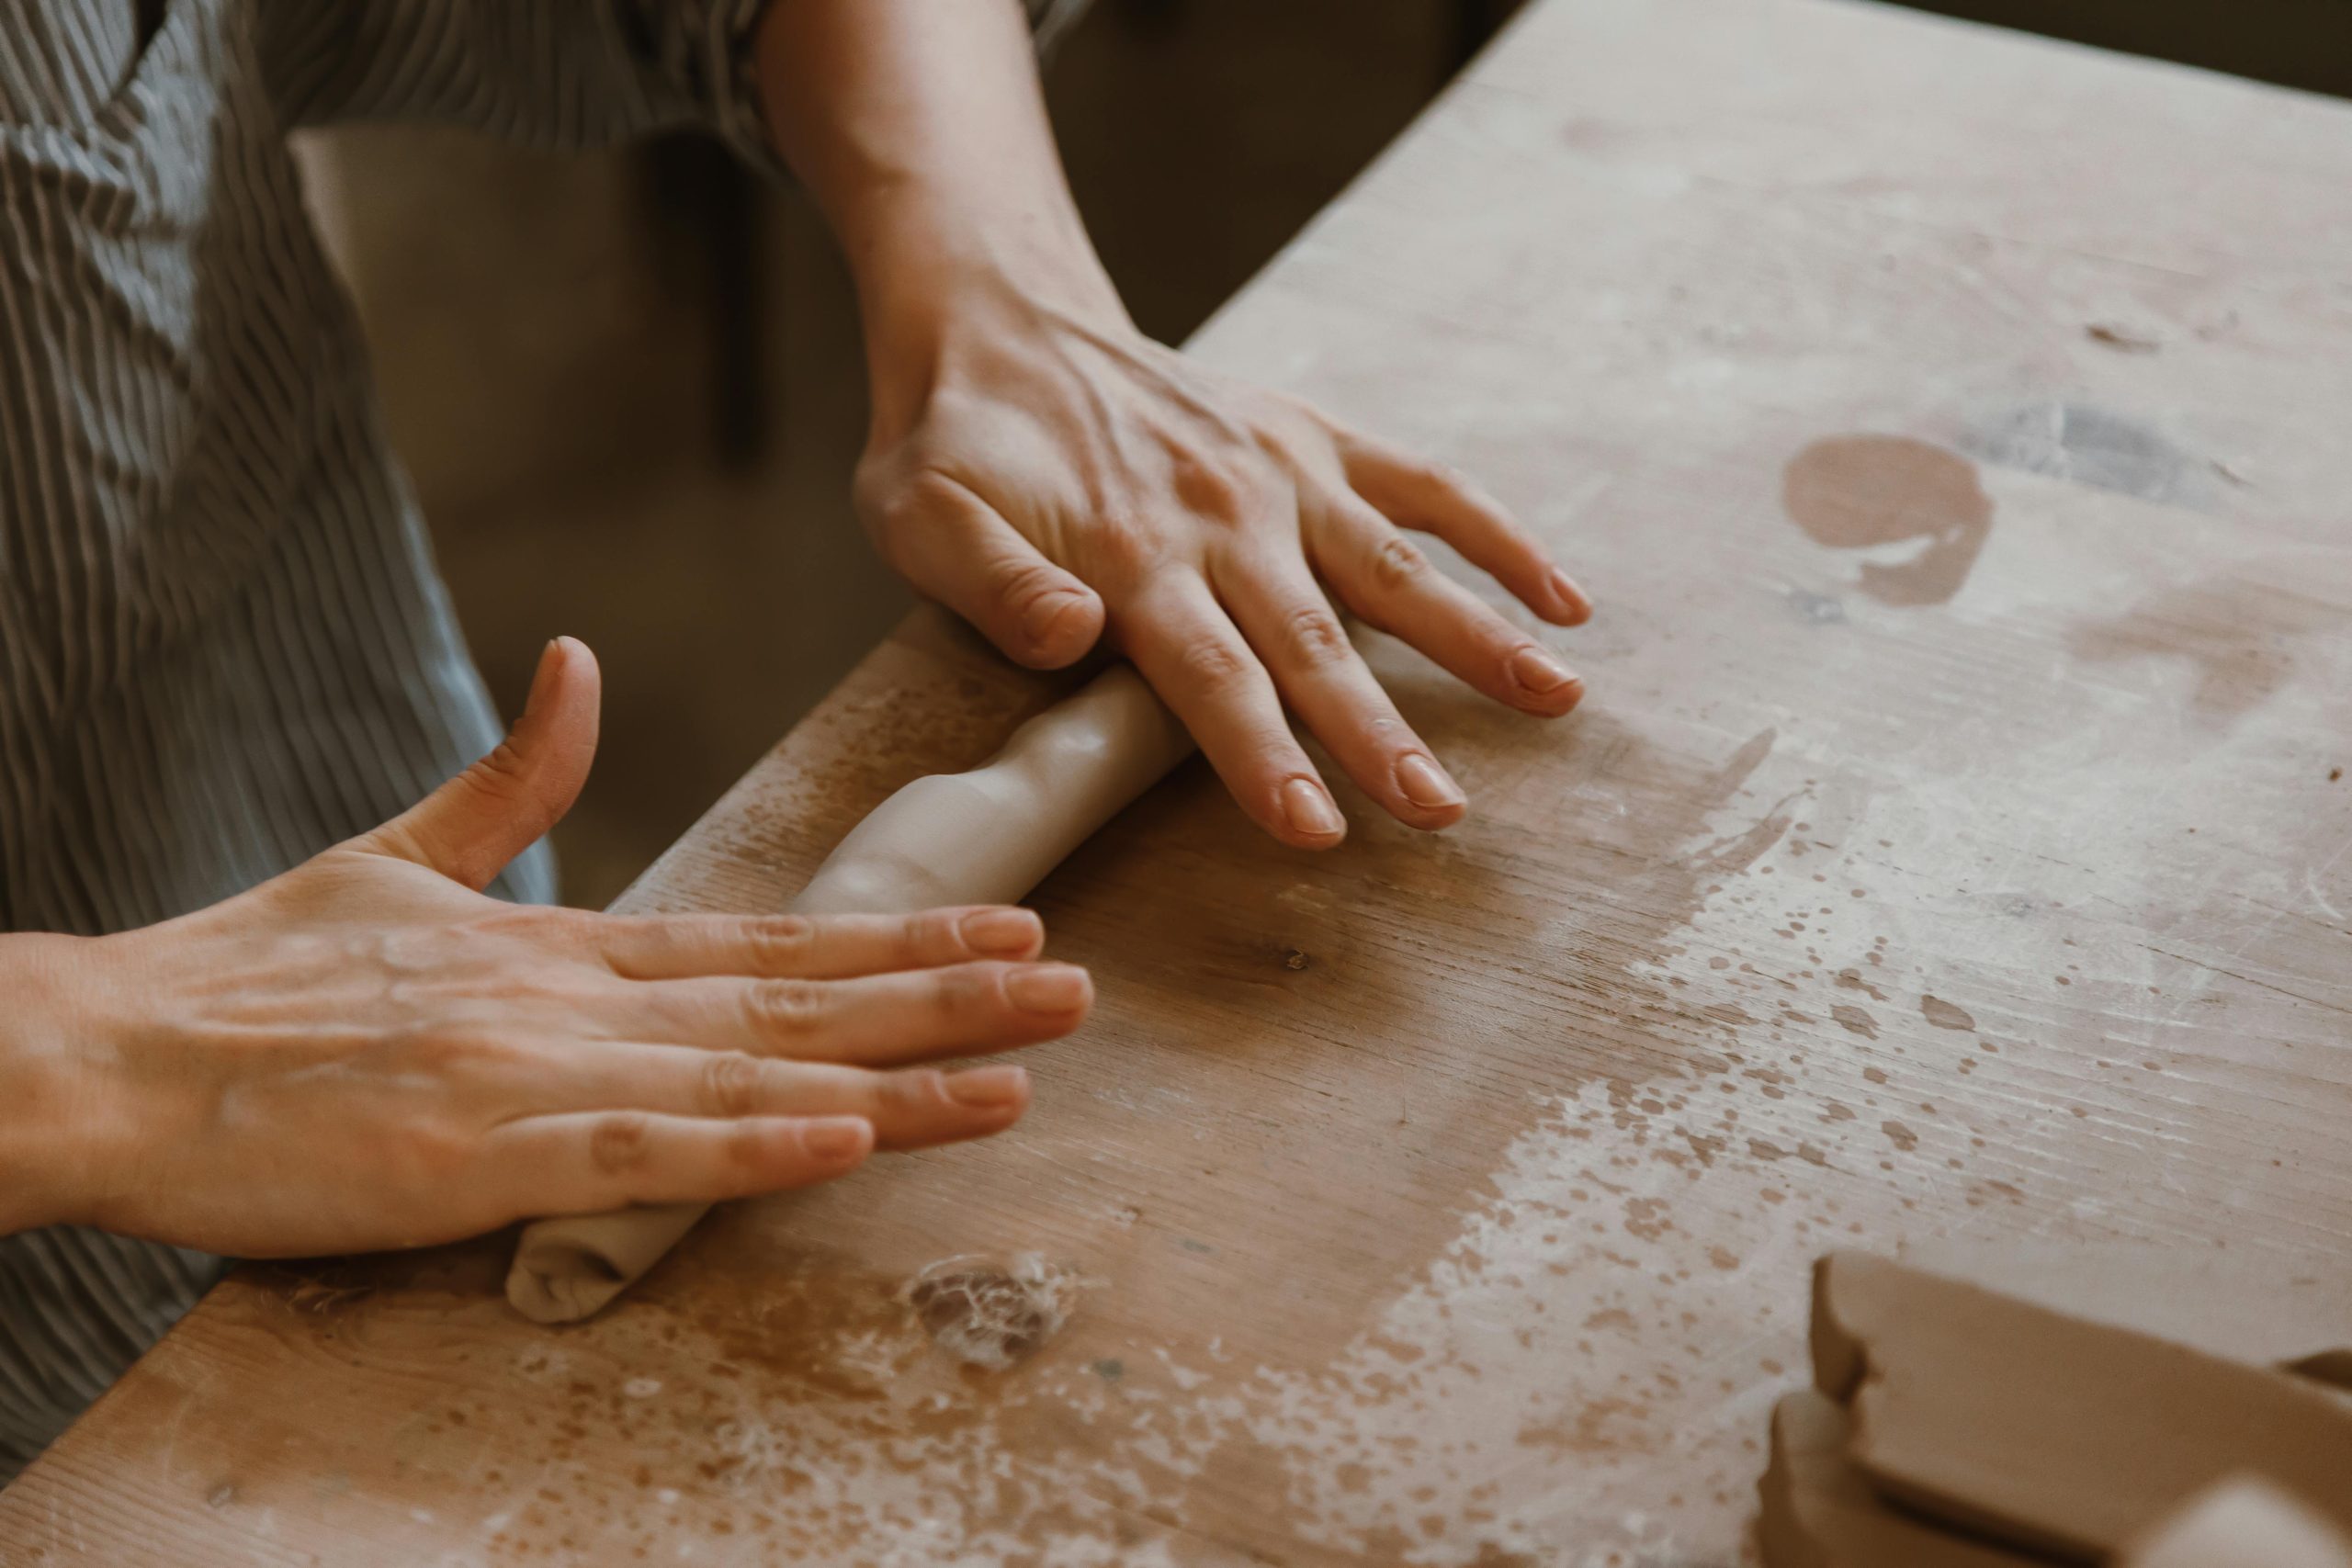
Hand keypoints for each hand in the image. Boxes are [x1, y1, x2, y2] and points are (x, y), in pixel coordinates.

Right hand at [0, 639, 1091, 1256]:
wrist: (115, 1051)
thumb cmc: (248, 974)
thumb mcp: (399, 854)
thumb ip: (514, 779)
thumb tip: (576, 664)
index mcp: (567, 948)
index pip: (767, 942)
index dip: (892, 940)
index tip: (1002, 928)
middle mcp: (578, 1001)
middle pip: (794, 1001)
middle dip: (942, 995)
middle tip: (1073, 986)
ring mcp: (535, 1075)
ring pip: (750, 1074)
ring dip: (892, 1074)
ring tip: (1017, 1069)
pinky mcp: (475, 1154)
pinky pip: (639, 1154)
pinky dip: (748, 1146)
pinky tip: (846, 1136)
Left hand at [853, 275, 1592, 849]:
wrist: (999, 324)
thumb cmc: (955, 446)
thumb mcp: (921, 514)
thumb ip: (991, 583)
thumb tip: (1071, 637)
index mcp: (1131, 556)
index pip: (1209, 677)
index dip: (1263, 758)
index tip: (1315, 830)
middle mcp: (1224, 517)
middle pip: (1315, 644)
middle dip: (1380, 737)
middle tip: (1441, 812)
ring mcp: (1281, 474)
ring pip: (1396, 568)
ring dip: (1477, 637)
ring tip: (1555, 700)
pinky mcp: (1314, 439)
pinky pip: (1426, 487)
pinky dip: (1499, 538)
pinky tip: (1565, 599)